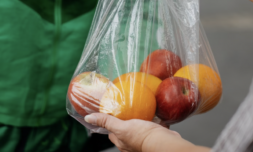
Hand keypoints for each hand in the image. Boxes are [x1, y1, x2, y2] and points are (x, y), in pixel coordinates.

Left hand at [84, 113, 204, 151]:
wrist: (163, 141)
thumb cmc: (142, 136)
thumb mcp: (121, 127)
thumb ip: (106, 122)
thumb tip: (89, 118)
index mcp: (122, 142)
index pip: (112, 133)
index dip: (110, 124)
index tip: (111, 114)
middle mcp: (132, 143)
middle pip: (125, 130)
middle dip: (125, 120)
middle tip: (126, 109)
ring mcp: (144, 140)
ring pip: (140, 127)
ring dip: (140, 119)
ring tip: (141, 108)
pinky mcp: (155, 134)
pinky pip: (153, 125)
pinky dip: (153, 118)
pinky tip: (154, 110)